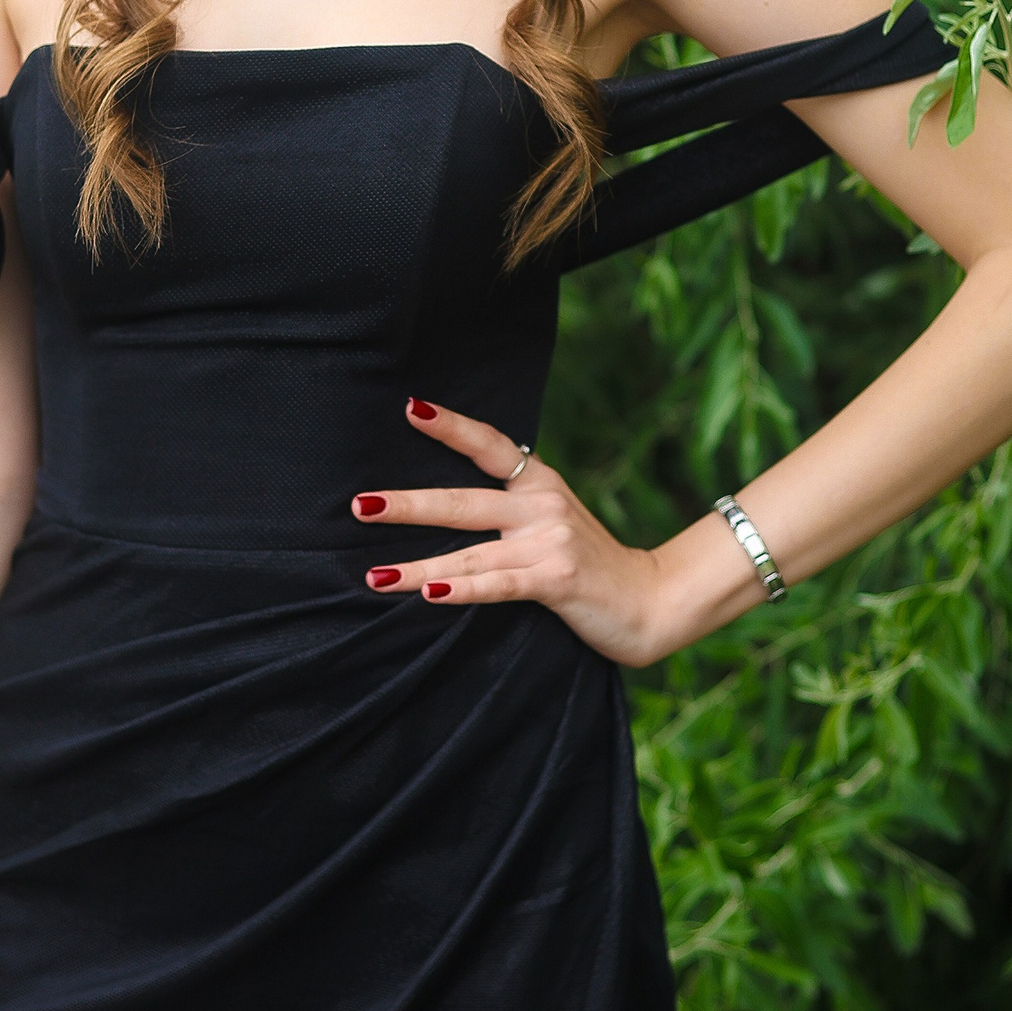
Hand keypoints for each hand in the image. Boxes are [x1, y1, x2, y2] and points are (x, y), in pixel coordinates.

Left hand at [352, 396, 720, 670]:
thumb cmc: (591, 566)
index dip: (451, 426)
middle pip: (461, 501)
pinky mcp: (556, 580)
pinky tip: (429, 594)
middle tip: (360, 505)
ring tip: (374, 575)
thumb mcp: (554, 523)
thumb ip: (512, 510)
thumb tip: (447, 504)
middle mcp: (542, 505)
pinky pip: (497, 584)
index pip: (489, 446)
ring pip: (469, 553)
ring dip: (417, 566)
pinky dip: (461, 590)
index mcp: (539, 485)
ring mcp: (549, 542)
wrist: (651, 602)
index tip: (411, 408)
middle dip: (407, 505)